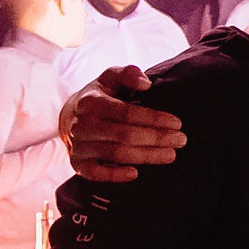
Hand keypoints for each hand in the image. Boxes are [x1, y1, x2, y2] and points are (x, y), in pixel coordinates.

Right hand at [62, 67, 182, 182]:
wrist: (67, 118)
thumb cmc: (98, 97)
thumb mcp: (109, 78)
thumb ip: (127, 74)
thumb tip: (146, 84)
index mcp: (91, 103)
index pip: (127, 113)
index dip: (154, 119)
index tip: (177, 123)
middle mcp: (82, 125)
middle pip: (125, 135)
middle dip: (157, 138)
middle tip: (181, 140)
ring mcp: (79, 146)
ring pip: (116, 154)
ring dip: (147, 156)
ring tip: (171, 155)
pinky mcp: (78, 164)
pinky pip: (96, 173)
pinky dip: (115, 175)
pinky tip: (135, 174)